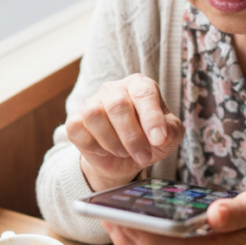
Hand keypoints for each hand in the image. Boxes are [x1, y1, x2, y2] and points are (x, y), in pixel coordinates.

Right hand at [66, 74, 182, 190]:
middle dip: (132, 137)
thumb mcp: (169, 136)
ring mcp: (91, 103)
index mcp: (139, 85)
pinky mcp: (75, 121)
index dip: (151, 117)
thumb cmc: (150, 140)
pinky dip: (93, 146)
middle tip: (144, 157)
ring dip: (112, 141)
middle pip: (117, 105)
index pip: (144, 93)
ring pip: (94, 115)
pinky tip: (104, 150)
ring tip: (123, 152)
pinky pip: (77, 129)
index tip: (159, 139)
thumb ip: (171, 131)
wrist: (125, 159)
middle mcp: (114, 89)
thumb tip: (162, 134)